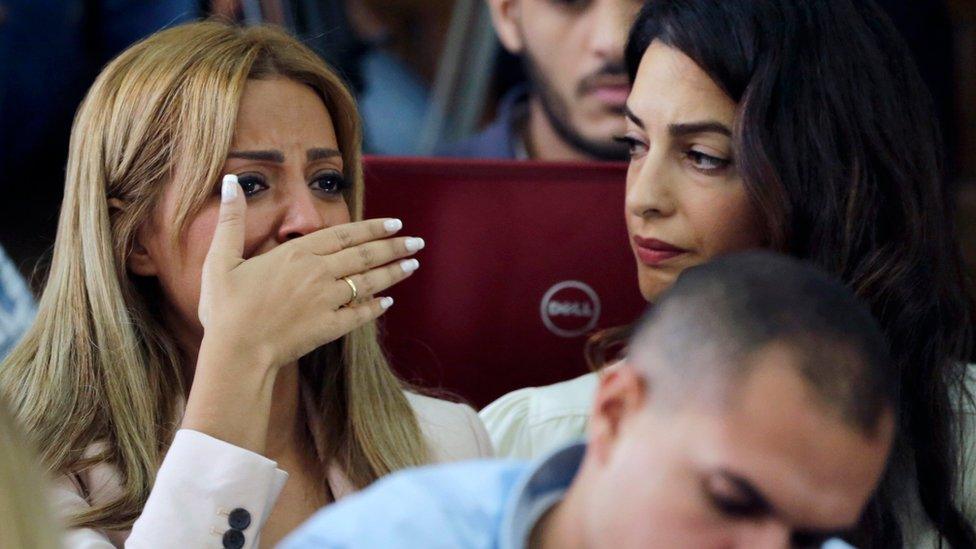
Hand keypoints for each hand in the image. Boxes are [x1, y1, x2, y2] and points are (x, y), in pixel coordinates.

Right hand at [198, 174, 422, 371]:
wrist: (235, 354)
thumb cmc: (225, 308)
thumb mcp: (220, 259)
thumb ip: (230, 220)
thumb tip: (231, 182)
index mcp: (296, 254)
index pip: (345, 235)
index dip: (372, 228)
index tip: (395, 224)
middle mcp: (318, 274)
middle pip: (365, 256)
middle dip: (394, 247)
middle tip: (417, 242)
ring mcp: (326, 302)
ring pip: (368, 282)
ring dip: (393, 273)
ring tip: (413, 265)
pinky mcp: (328, 328)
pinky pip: (359, 315)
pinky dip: (375, 308)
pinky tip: (388, 303)